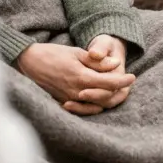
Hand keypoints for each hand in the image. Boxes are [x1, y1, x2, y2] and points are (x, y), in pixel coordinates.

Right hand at [15, 42, 134, 115]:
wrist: (29, 63)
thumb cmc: (53, 54)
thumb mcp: (77, 53)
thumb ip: (96, 61)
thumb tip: (115, 64)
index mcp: (81, 77)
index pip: (109, 83)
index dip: (123, 81)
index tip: (132, 77)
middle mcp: (76, 92)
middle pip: (105, 97)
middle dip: (118, 91)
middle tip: (126, 83)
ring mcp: (68, 100)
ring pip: (95, 106)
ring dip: (107, 99)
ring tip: (115, 90)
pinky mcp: (62, 103)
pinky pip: (83, 110)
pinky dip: (94, 106)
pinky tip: (99, 99)